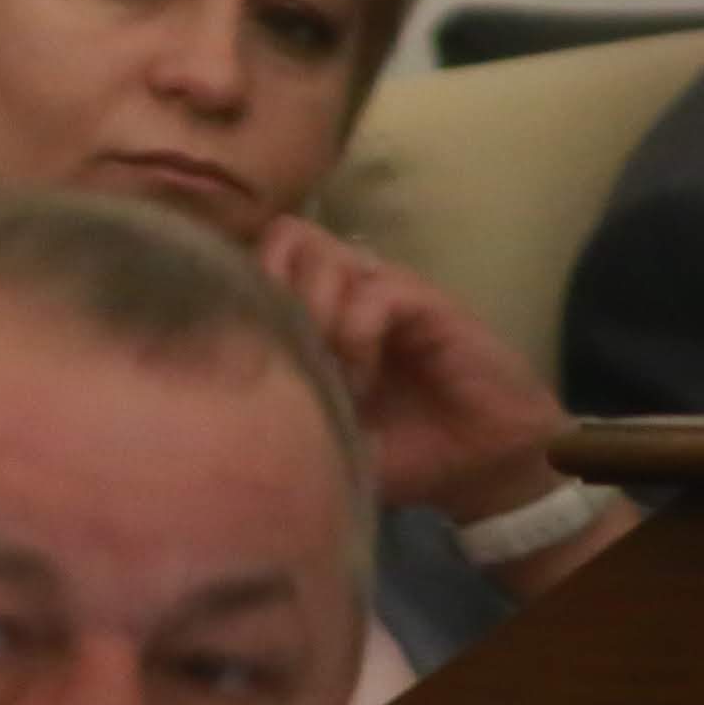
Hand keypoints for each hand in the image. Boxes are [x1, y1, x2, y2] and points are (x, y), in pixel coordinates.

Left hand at [253, 212, 575, 524]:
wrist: (482, 467)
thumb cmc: (402, 451)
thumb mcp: (325, 434)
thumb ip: (281, 403)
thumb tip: (221, 397)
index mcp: (320, 311)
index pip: (260, 259)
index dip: (242, 293)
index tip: (245, 353)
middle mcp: (350, 289)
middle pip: (283, 237)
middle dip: (271, 289)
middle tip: (286, 351)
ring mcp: (388, 290)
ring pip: (318, 253)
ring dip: (312, 314)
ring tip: (327, 373)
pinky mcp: (428, 303)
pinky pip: (371, 293)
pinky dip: (354, 336)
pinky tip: (361, 382)